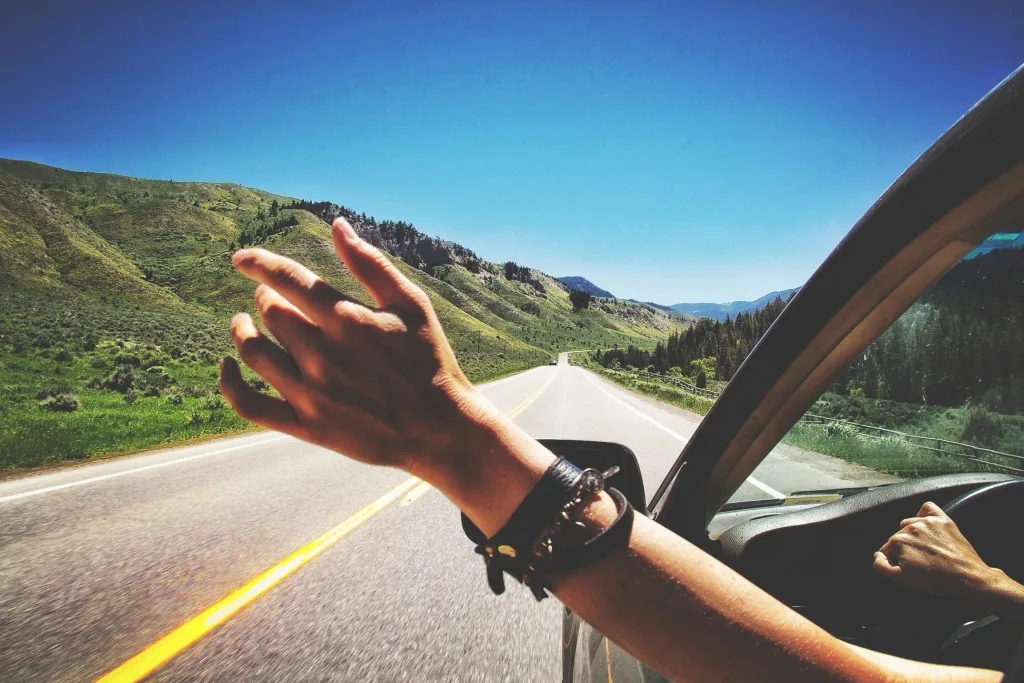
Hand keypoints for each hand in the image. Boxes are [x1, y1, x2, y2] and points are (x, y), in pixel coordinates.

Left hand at [221, 217, 484, 470]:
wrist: (441, 429)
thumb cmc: (430, 361)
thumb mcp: (411, 304)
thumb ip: (370, 263)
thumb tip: (337, 224)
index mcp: (347, 319)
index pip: (288, 279)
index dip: (259, 263)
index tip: (241, 258)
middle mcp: (323, 353)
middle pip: (270, 313)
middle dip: (265, 297)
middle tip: (269, 297)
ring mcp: (311, 392)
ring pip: (254, 352)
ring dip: (242, 332)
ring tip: (243, 324)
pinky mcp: (306, 426)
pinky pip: (250, 405)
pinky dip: (230, 384)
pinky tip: (227, 367)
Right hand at [873, 502, 995, 601]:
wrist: (968, 577)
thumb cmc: (936, 581)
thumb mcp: (903, 580)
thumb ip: (881, 567)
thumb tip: (877, 556)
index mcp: (898, 541)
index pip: (887, 549)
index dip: (895, 560)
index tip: (907, 568)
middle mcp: (910, 528)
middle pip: (897, 536)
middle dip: (904, 548)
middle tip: (918, 562)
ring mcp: (927, 522)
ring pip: (909, 523)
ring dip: (912, 534)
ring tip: (925, 549)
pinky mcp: (943, 520)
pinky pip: (927, 508)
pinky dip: (924, 514)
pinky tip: (927, 526)